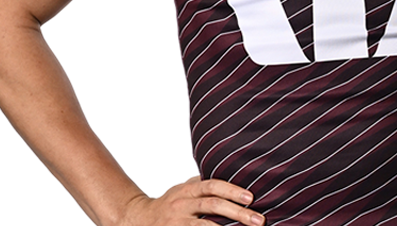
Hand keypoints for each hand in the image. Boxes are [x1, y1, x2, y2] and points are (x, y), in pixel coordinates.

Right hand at [120, 175, 264, 225]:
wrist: (138, 218)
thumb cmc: (170, 202)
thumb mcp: (184, 188)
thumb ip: (203, 184)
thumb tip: (233, 175)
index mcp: (188, 189)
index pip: (213, 185)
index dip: (232, 190)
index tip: (251, 197)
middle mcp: (183, 203)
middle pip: (213, 205)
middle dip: (237, 213)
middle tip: (259, 220)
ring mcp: (178, 221)